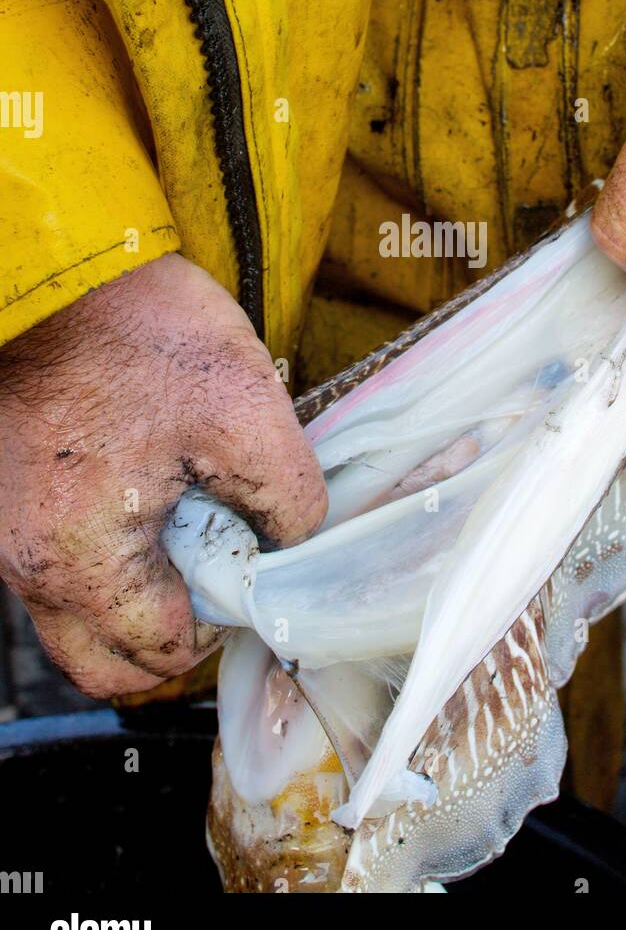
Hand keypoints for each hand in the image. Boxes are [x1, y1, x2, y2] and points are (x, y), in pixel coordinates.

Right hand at [0, 253, 326, 696]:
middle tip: (217, 577)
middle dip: (169, 639)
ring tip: (185, 524)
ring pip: (77, 614)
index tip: (251, 575)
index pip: (160, 652)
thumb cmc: (138, 333)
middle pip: (103, 660)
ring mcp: (8, 532)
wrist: (59, 268)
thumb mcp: (247, 410)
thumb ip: (288, 498)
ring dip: (136, 597)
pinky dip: (106, 556)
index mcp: (82, 560)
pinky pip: (59, 561)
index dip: (221, 625)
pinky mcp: (8, 496)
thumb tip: (294, 541)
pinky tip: (146, 491)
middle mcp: (29, 563)